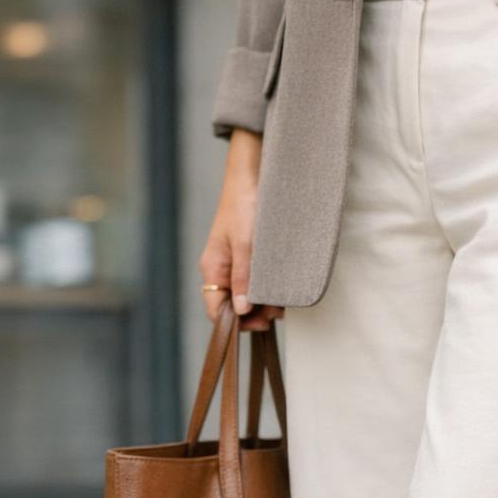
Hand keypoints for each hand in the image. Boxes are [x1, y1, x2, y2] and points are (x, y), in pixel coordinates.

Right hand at [200, 128, 283, 332]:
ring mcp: (236, 263)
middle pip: (233, 306)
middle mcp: (222, 269)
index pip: (216, 310)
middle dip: (255, 313)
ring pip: (247, 295)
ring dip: (264, 301)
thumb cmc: (244, 204)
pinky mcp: (250, 255)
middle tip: (278, 313)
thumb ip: (243, 278)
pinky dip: (269, 287)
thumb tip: (241, 310)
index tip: (260, 324)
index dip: (236, 323)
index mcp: (213, 269)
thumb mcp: (245, 244)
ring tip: (283, 300)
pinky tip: (282, 287)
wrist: (252, 173)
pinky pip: (257, 280)